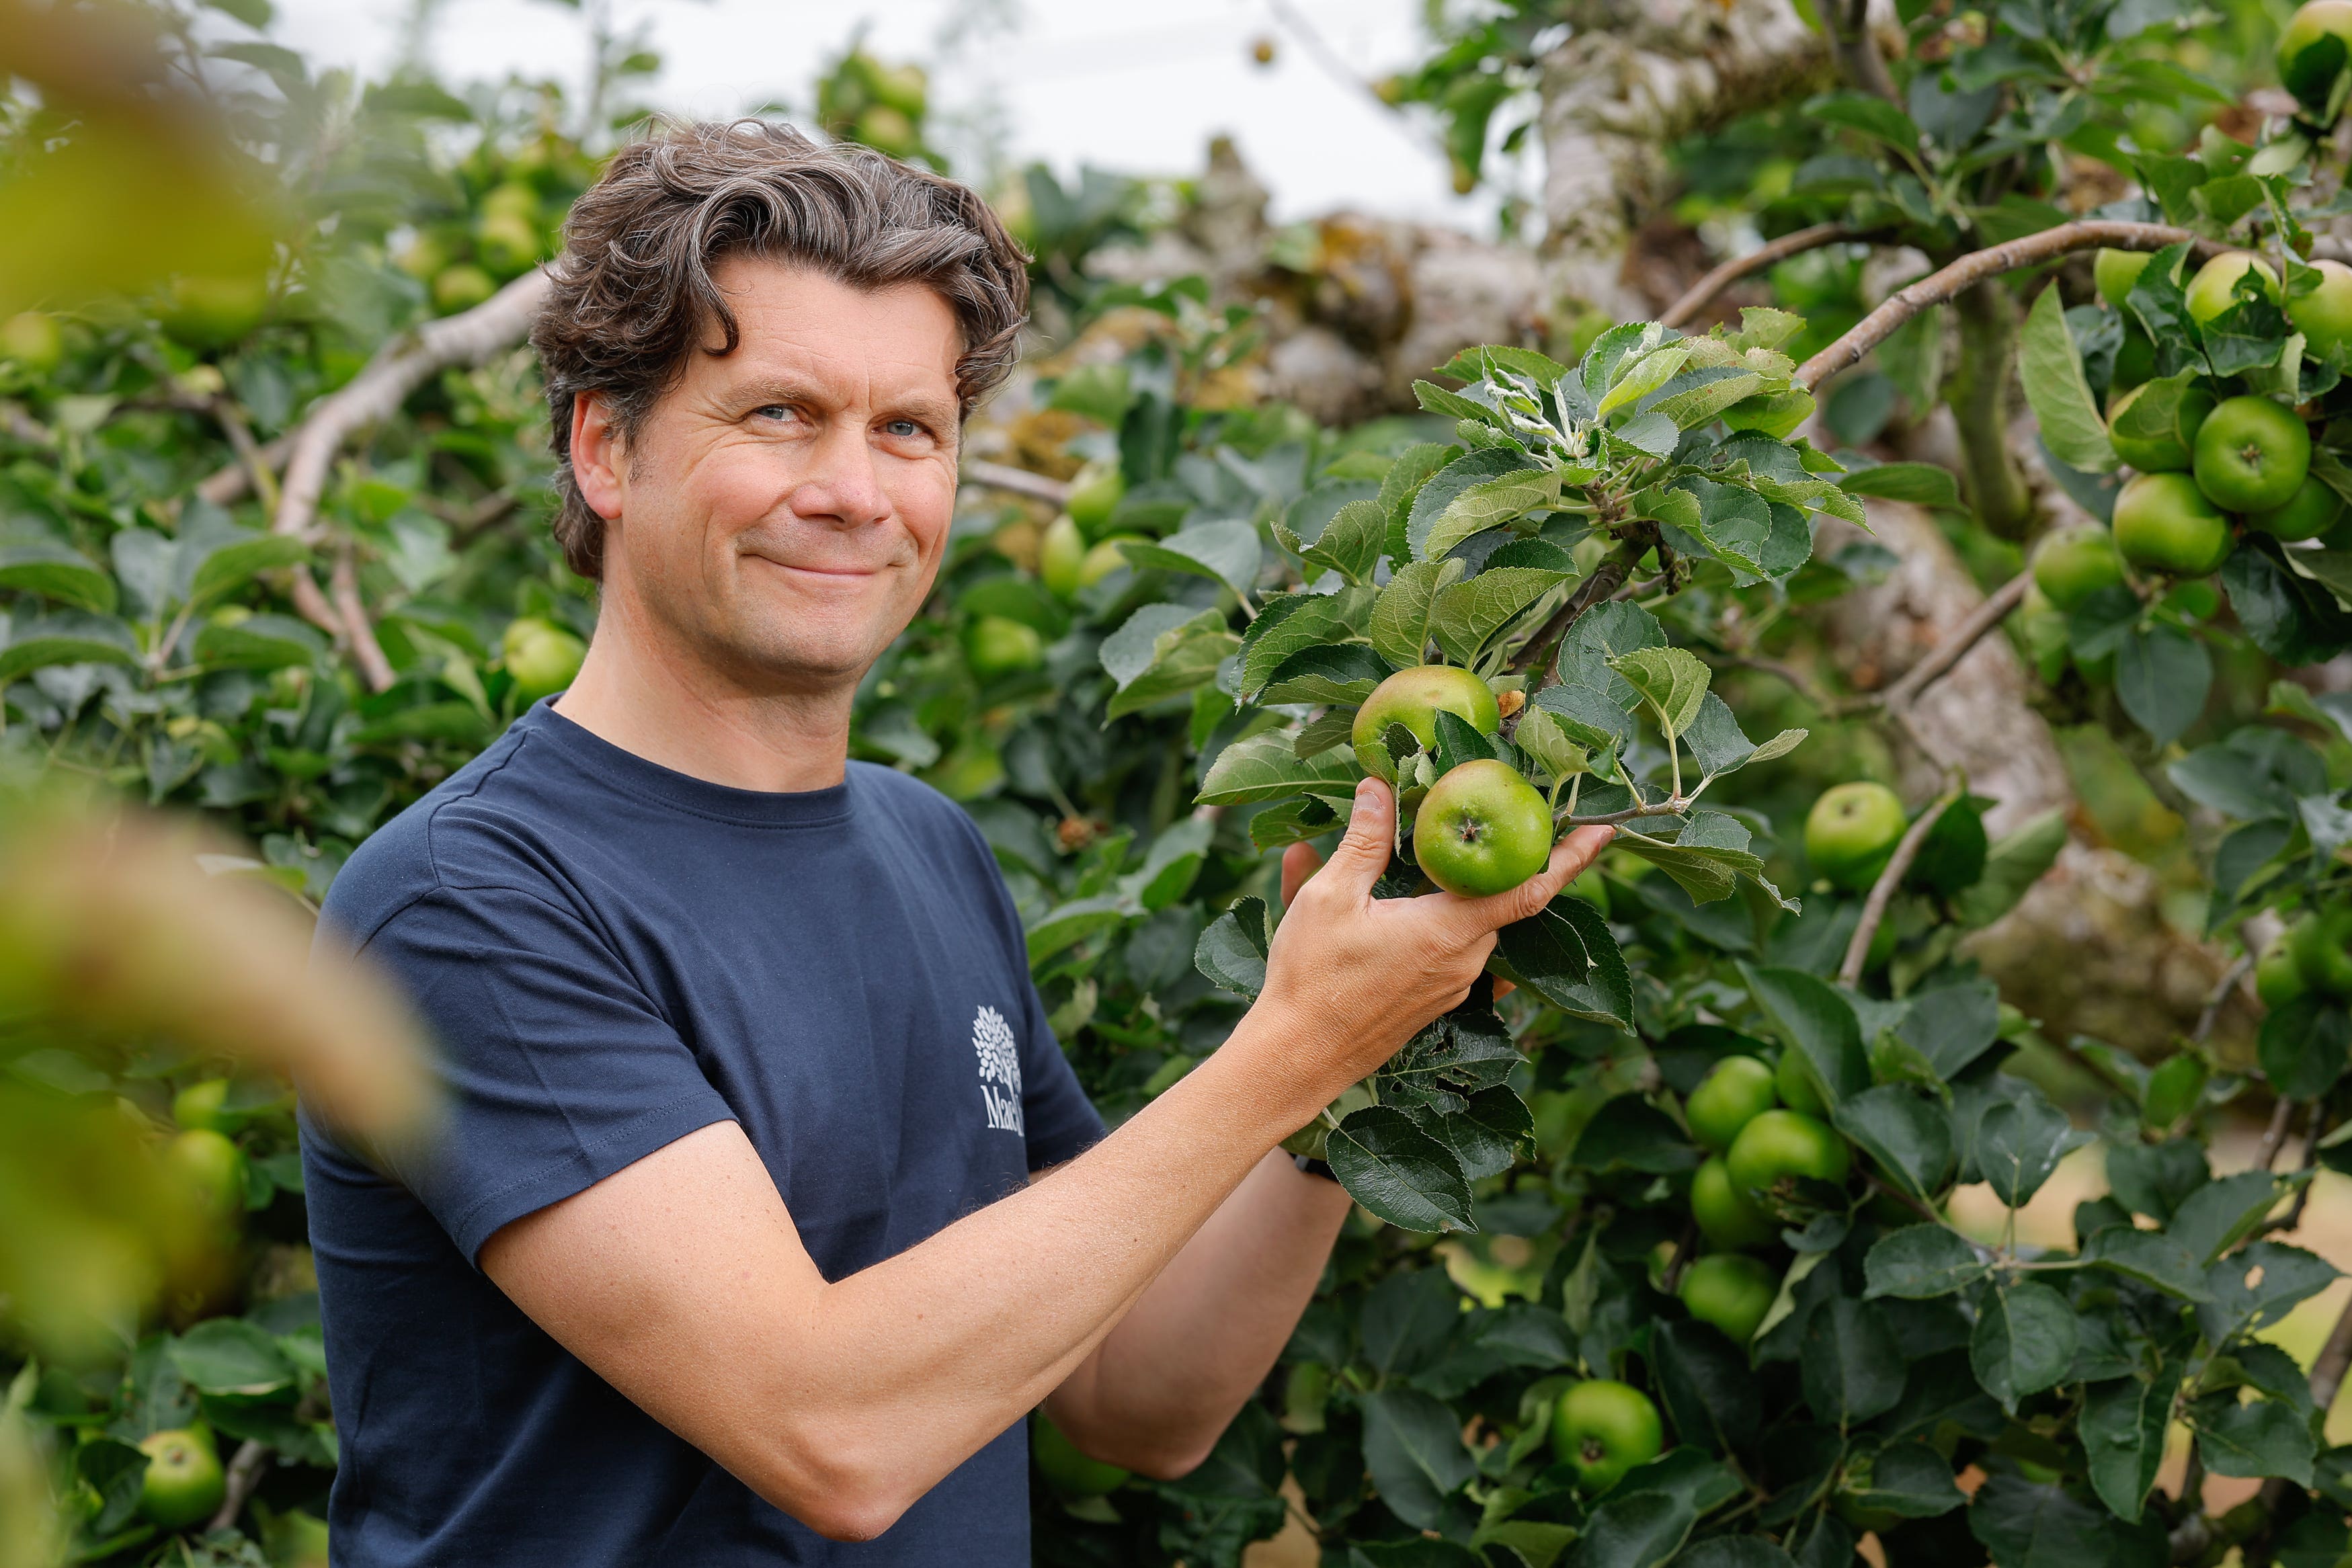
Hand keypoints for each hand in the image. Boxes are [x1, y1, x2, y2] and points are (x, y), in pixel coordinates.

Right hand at [1250, 778, 1612, 1113]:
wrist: (1295, 1060)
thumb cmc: (1312, 980)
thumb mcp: (1330, 898)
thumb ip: (1364, 841)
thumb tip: (1380, 787)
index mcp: (1449, 930)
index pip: (1528, 887)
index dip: (1571, 858)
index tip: (1606, 830)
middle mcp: (1464, 962)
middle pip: (1499, 902)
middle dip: (1499, 863)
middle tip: (1494, 823)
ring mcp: (1452, 988)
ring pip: (1471, 928)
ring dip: (1457, 896)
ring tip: (1424, 864)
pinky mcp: (1433, 1006)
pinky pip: (1452, 955)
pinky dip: (1439, 926)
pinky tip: (1406, 912)